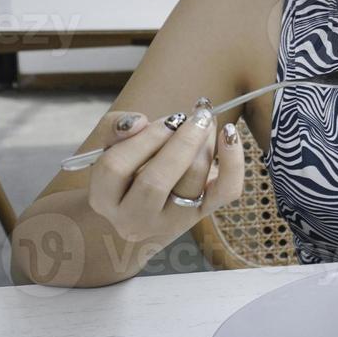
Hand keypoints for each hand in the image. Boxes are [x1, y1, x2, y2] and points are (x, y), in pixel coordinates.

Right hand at [82, 102, 245, 242]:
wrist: (145, 210)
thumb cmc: (128, 171)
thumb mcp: (108, 148)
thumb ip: (114, 128)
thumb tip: (138, 122)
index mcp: (103, 200)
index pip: (115, 167)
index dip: (143, 138)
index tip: (168, 119)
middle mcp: (134, 218)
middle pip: (155, 182)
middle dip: (180, 142)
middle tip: (195, 115)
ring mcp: (170, 221)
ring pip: (191, 182)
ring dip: (204, 143)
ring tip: (205, 121)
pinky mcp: (204, 214)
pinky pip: (226, 190)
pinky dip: (233, 161)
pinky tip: (230, 133)